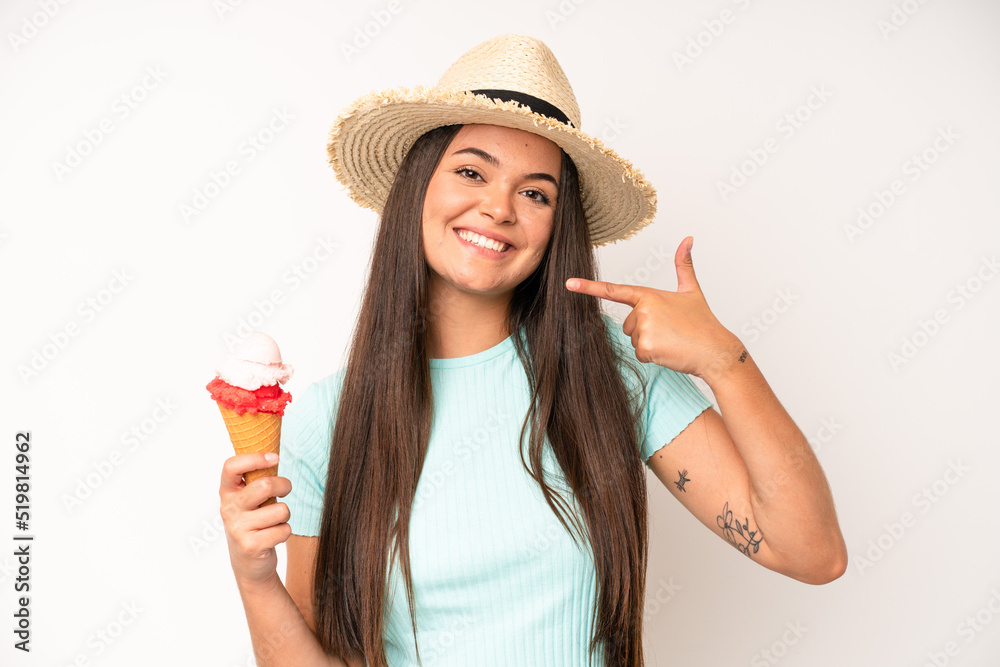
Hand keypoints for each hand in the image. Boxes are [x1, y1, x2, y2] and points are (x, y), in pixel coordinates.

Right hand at [219, 452, 292, 589]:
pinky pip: (283, 530)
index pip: (231, 466)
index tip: (275, 458)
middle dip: (284, 485)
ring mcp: (238, 528)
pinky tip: (273, 536)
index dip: (254, 458)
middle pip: (264, 485)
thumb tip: (274, 456)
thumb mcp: (249, 500)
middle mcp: (229, 508)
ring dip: (285, 514)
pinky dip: (285, 532)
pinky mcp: (250, 545)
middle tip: (285, 490)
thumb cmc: (254, 522)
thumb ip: (256, 480)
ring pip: (280, 510)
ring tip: (275, 521)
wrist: (248, 562)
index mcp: (228, 492)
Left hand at [565, 236, 740, 380]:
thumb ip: (684, 265)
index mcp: (649, 294)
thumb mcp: (691, 291)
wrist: (715, 350)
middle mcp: (643, 310)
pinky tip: (669, 350)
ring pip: (633, 339)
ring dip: (649, 342)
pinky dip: (653, 355)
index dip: (589, 287)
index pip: (614, 290)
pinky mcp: (645, 348)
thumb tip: (688, 239)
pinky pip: (639, 353)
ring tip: (671, 339)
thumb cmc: (703, 322)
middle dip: (645, 329)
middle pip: (628, 324)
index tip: (569, 284)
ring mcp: (643, 329)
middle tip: (669, 330)